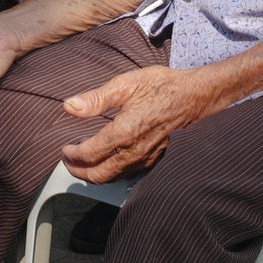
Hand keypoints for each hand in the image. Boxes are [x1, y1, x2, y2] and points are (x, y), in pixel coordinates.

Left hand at [59, 65, 225, 183]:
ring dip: (94, 174)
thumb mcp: (126, 84)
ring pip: (114, 178)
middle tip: (68, 161)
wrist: (198, 96)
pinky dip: (112, 172)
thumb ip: (95, 99)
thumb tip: (69, 106)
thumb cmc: (163, 87)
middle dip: (79, 171)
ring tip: (84, 163)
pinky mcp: (156, 160)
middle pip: (98, 175)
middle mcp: (134, 152)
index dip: (72, 154)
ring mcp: (146, 159)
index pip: (88, 154)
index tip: (64, 147)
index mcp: (123, 133)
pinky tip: (109, 161)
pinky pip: (128, 175)